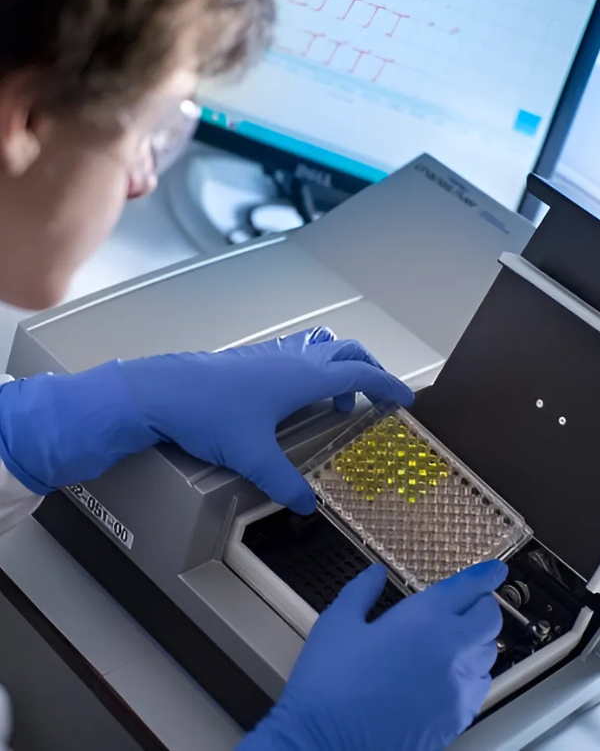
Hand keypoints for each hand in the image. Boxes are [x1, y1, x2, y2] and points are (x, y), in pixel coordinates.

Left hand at [0, 328, 412, 508]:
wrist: (161, 391)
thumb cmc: (211, 415)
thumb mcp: (253, 456)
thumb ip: (284, 483)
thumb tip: (305, 505)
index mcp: (304, 376)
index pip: (359, 373)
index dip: (387, 385)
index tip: (406, 399)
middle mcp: (293, 358)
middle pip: (345, 350)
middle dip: (368, 369)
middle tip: (378, 395)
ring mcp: (271, 354)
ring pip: (320, 348)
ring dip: (338, 367)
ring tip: (337, 402)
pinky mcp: (250, 358)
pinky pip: (296, 354)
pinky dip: (311, 368)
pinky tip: (295, 397)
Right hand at [239, 560, 506, 750]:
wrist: (328, 745)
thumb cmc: (330, 682)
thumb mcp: (337, 622)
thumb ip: (361, 591)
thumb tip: (375, 573)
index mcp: (423, 620)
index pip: (469, 589)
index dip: (486, 575)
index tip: (495, 570)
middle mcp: (450, 652)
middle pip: (489, 621)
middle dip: (483, 606)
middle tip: (469, 601)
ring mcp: (457, 690)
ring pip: (489, 655)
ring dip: (479, 640)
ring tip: (458, 636)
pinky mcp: (455, 721)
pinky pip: (479, 688)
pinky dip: (474, 673)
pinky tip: (453, 673)